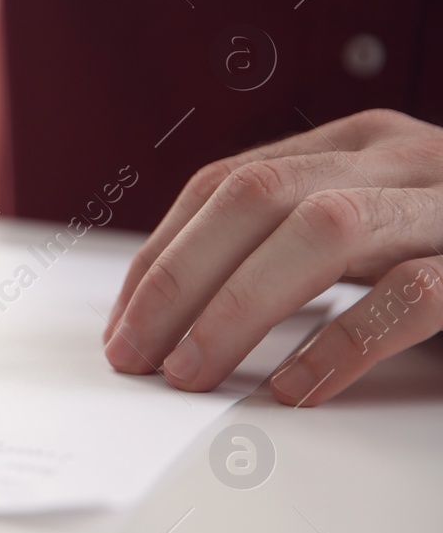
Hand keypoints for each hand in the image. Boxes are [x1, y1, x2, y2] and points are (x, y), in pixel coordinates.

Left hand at [104, 108, 442, 405]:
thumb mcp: (375, 234)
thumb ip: (294, 248)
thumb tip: (176, 315)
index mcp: (356, 146)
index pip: (226, 183)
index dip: (161, 256)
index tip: (122, 325)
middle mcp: (399, 159)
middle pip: (257, 196)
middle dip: (178, 279)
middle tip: (135, 354)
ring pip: (324, 230)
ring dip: (238, 307)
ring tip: (191, 371)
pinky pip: (411, 294)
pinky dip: (341, 344)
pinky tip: (293, 387)